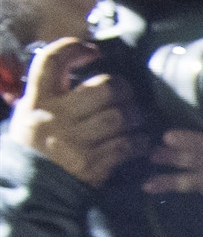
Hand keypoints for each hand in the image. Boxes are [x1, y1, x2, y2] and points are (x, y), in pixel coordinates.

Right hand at [3, 38, 145, 186]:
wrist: (32, 188)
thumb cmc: (35, 145)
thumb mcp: (29, 112)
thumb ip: (49, 89)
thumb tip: (76, 58)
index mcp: (36, 101)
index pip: (51, 61)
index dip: (74, 48)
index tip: (92, 50)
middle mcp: (55, 118)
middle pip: (103, 89)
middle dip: (122, 88)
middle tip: (125, 93)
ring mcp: (74, 142)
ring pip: (120, 117)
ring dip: (135, 116)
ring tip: (135, 118)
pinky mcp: (92, 164)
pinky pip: (127, 145)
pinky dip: (139, 141)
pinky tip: (139, 140)